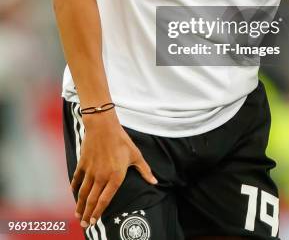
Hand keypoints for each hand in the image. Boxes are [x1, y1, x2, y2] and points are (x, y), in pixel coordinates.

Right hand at [71, 113, 156, 228]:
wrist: (103, 126)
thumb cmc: (121, 140)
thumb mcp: (136, 155)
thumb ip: (145, 170)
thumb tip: (154, 181)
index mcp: (115, 177)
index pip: (105, 200)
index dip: (98, 213)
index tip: (94, 221)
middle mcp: (101, 177)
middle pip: (91, 200)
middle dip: (87, 214)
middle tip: (84, 224)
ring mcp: (90, 171)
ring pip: (82, 193)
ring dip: (79, 205)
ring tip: (77, 214)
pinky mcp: (83, 163)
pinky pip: (77, 178)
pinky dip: (74, 186)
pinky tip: (73, 192)